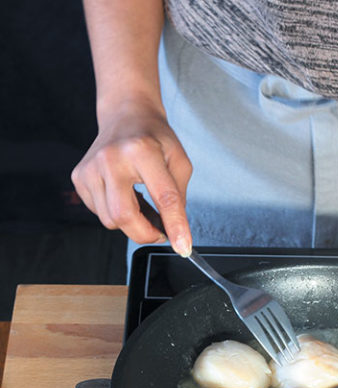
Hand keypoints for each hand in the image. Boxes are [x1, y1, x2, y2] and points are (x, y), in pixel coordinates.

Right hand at [71, 98, 192, 255]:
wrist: (126, 115)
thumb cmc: (154, 137)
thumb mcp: (179, 162)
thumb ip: (179, 198)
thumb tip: (176, 232)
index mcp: (142, 151)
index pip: (163, 197)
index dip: (175, 226)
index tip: (182, 246)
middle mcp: (111, 158)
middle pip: (124, 216)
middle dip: (145, 234)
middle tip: (161, 231)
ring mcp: (90, 168)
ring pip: (110, 220)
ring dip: (132, 222)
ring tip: (143, 204)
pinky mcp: (80, 177)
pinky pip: (100, 212)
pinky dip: (116, 212)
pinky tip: (125, 195)